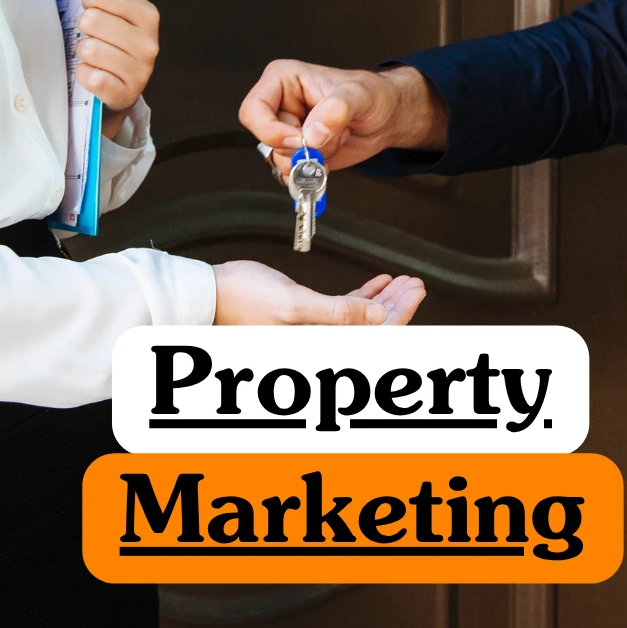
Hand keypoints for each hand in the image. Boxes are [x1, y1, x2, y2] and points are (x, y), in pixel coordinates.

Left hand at [79, 0, 156, 138]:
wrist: (114, 91)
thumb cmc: (110, 37)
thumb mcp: (117, 1)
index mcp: (147, 12)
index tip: (91, 0)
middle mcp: (150, 42)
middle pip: (90, 19)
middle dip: (81, 26)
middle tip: (89, 33)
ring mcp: (140, 71)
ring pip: (87, 48)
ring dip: (81, 52)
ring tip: (91, 55)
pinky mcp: (125, 96)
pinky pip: (90, 77)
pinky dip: (83, 76)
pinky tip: (91, 75)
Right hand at [211, 259, 426, 325]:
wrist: (210, 293)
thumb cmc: (242, 298)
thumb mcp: (294, 303)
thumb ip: (337, 313)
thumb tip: (378, 316)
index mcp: (319, 345)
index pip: (373, 337)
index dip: (399, 314)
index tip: (416, 292)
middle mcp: (319, 343)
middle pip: (372, 330)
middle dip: (397, 307)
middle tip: (415, 284)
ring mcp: (314, 332)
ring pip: (361, 320)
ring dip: (384, 301)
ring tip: (402, 282)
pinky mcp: (306, 319)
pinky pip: (344, 313)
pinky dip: (363, 298)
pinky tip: (377, 283)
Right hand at [239, 61, 446, 175]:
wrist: (387, 118)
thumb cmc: (373, 95)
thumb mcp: (360, 95)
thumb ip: (337, 109)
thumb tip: (313, 133)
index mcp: (282, 81)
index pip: (253, 110)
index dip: (272, 130)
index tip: (300, 139)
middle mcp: (280, 106)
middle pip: (265, 139)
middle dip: (298, 148)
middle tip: (326, 141)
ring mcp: (288, 132)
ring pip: (277, 160)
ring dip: (309, 161)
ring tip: (334, 143)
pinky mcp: (298, 153)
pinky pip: (289, 174)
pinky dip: (309, 175)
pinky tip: (329, 160)